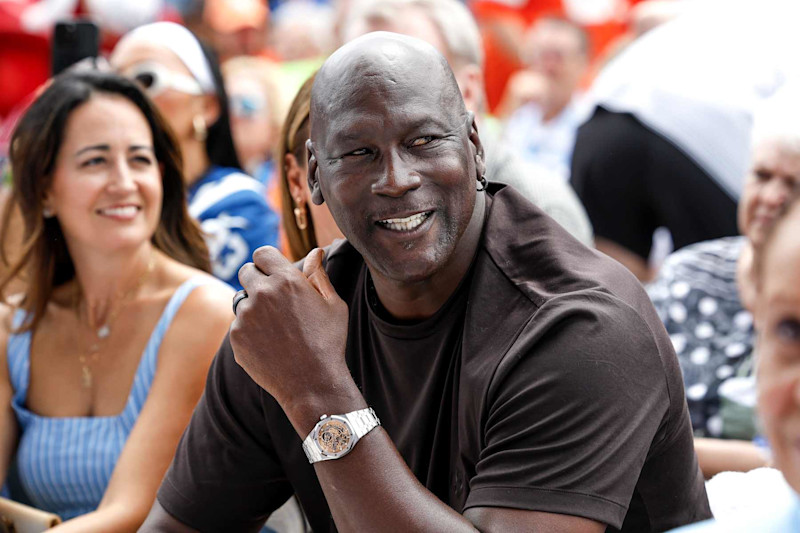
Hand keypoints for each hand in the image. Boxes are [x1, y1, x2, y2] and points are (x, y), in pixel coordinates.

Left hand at [230, 247, 349, 408]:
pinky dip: (249, 331)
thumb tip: (316, 251)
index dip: (268, 262)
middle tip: (273, 299)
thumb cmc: (328, 342)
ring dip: (252, 306)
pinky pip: (237, 325)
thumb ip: (319, 275)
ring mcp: (246, 315)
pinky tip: (269, 344)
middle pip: (246, 271)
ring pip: (240, 300)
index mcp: (287, 280)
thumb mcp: (333, 305)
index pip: (262, 253)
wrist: (312, 383)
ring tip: (274, 326)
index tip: (274, 272)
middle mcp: (262, 293)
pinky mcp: (236, 336)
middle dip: (257, 280)